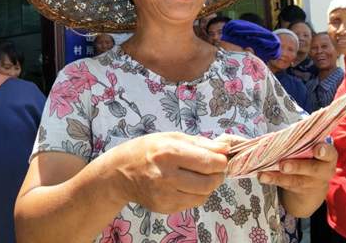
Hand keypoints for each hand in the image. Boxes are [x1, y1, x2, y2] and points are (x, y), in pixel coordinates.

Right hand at [107, 132, 228, 213]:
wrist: (120, 172)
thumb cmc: (148, 149)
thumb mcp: (173, 137)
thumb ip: (201, 143)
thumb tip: (226, 149)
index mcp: (169, 152)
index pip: (209, 162)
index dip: (221, 161)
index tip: (221, 158)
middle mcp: (167, 176)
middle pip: (209, 182)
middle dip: (218, 175)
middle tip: (216, 168)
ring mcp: (165, 195)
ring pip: (203, 196)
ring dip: (209, 186)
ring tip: (201, 175)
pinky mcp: (165, 207)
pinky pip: (192, 203)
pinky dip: (196, 194)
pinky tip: (187, 184)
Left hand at [258, 142, 336, 216]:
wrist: (312, 187)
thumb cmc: (311, 158)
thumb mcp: (314, 150)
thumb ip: (306, 142)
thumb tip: (285, 133)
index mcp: (328, 158)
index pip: (329, 153)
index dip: (324, 151)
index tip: (317, 149)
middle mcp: (322, 172)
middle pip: (311, 169)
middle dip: (297, 166)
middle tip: (283, 165)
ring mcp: (309, 183)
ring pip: (294, 180)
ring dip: (277, 177)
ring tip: (264, 174)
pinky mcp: (297, 190)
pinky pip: (284, 184)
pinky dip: (272, 180)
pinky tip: (262, 176)